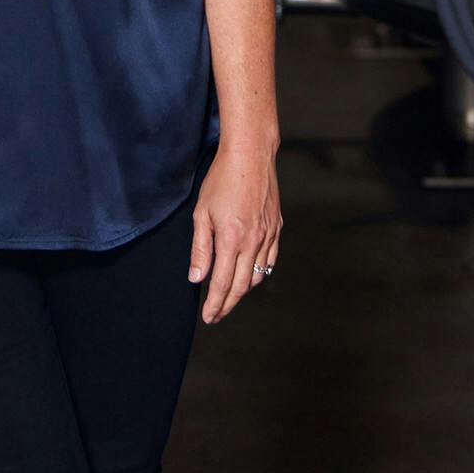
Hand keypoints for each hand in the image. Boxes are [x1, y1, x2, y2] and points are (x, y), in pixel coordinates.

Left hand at [188, 135, 280, 324]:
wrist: (250, 155)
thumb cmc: (222, 180)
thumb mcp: (202, 213)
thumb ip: (200, 249)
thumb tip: (197, 278)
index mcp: (232, 239)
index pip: (223, 283)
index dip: (214, 304)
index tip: (207, 317)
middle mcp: (253, 241)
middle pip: (242, 286)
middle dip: (227, 304)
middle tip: (216, 315)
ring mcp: (268, 236)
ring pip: (258, 276)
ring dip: (243, 291)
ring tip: (229, 297)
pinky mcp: (277, 228)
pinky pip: (269, 260)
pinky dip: (259, 273)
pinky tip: (249, 275)